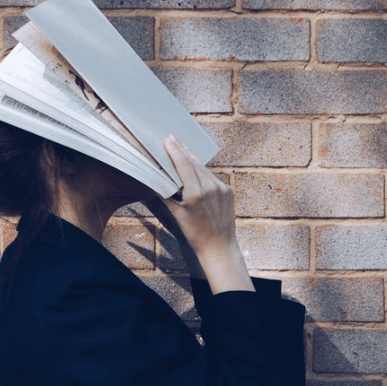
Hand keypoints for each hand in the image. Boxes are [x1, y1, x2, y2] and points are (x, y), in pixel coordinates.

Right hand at [152, 135, 253, 293]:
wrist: (219, 247)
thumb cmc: (196, 234)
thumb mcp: (177, 215)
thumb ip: (167, 195)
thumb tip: (157, 180)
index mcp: (196, 193)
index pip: (184, 164)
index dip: (175, 150)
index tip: (168, 139)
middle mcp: (211, 187)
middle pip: (194, 162)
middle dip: (182, 149)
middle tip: (172, 138)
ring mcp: (222, 188)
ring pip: (203, 168)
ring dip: (192, 158)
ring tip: (182, 147)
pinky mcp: (228, 190)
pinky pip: (212, 176)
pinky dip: (202, 170)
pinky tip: (195, 166)